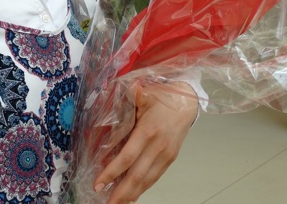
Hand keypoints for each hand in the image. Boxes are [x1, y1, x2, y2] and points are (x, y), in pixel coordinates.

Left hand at [93, 81, 197, 203]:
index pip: (127, 157)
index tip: (98, 183)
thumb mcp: (143, 94)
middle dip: (120, 193)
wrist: (187, 102)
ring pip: (147, 180)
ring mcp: (166, 155)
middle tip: (106, 203)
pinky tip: (132, 195)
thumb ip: (128, 99)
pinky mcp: (170, 159)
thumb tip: (114, 96)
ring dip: (131, 194)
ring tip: (116, 202)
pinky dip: (143, 188)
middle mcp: (158, 146)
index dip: (112, 173)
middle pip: (137, 176)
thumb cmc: (162, 96)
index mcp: (148, 130)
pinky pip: (155, 177)